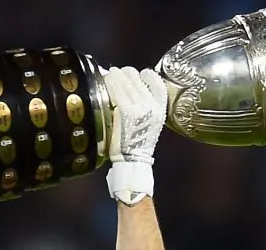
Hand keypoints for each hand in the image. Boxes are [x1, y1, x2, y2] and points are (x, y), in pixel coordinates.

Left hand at [103, 66, 167, 204]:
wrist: (132, 159)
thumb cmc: (137, 143)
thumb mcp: (151, 123)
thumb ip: (147, 107)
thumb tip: (134, 89)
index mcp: (160, 108)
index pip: (158, 83)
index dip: (148, 76)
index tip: (141, 74)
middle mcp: (151, 105)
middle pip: (139, 78)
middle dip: (128, 74)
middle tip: (120, 74)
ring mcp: (138, 106)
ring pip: (127, 80)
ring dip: (117, 75)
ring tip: (111, 74)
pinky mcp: (125, 109)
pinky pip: (116, 89)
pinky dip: (110, 82)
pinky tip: (106, 80)